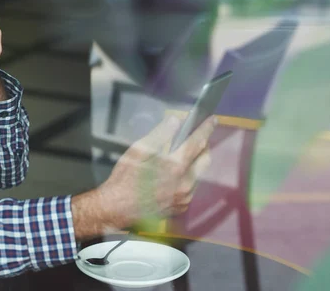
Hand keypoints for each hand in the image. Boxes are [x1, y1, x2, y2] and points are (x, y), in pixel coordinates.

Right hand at [96, 114, 214, 229]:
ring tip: (179, 158)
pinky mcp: (181, 207)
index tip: (213, 120)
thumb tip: (175, 121)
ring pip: (199, 174)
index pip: (197, 142)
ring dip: (193, 163)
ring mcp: (185, 197)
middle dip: (203, 146)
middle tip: (195, 138)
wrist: (116, 209)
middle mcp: (185, 183)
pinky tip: (172, 177)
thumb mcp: (138, 150)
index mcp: (175, 166)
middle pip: (205, 159)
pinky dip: (186, 178)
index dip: (206, 129)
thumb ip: (159, 134)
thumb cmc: (124, 178)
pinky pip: (191, 189)